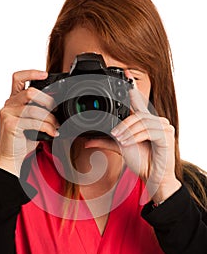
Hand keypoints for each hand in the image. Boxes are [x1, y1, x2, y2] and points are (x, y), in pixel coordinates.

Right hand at [0, 70, 59, 175]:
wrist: (12, 157)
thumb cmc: (24, 139)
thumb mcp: (34, 120)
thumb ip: (40, 110)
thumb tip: (58, 105)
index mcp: (14, 100)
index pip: (18, 78)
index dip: (31, 73)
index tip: (45, 74)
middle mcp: (9, 104)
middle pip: (31, 92)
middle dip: (48, 101)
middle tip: (56, 112)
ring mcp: (7, 113)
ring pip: (34, 108)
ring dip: (50, 118)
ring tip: (56, 126)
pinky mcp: (10, 124)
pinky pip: (34, 121)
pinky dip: (47, 127)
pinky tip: (53, 133)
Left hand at [84, 77, 180, 202]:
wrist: (154, 178)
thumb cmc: (142, 162)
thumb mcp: (121, 148)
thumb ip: (105, 142)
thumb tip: (86, 141)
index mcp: (146, 121)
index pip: (139, 102)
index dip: (133, 88)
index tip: (126, 75)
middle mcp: (156, 121)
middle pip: (137, 114)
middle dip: (124, 125)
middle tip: (115, 135)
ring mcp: (164, 127)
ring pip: (142, 121)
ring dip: (128, 131)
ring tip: (120, 141)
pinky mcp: (167, 135)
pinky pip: (149, 131)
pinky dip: (136, 136)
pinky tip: (129, 143)